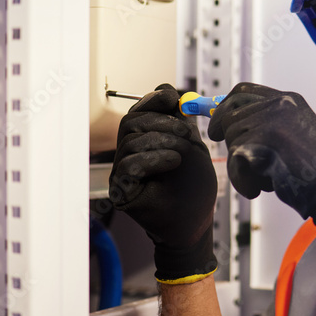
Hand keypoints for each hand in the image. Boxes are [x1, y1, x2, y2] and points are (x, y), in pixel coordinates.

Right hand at [109, 84, 218, 283]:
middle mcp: (130, 155)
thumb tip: (167, 91)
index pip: (139, 113)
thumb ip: (180, 121)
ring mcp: (123, 172)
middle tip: (184, 132)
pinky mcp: (121, 189)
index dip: (152, 100)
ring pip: (129, 141)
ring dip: (161, 141)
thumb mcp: (193, 148)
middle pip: (130, 122)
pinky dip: (153, 158)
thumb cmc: (194, 190)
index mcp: (145, 142)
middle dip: (159, 121)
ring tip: (181, 155)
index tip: (171, 98)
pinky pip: (128, 164)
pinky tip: (173, 162)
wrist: (194, 224)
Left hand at [207, 83, 315, 248]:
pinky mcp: (263, 142)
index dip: (224, 106)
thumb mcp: (294, 134)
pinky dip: (242, 180)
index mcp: (288, 100)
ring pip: (232, 140)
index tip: (215, 123)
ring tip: (264, 179)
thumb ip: (266, 123)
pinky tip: (260, 189)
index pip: (243, 91)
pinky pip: (235, 161)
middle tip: (227, 150)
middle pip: (230, 113)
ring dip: (240, 165)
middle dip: (224, 133)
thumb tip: (226, 120)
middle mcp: (280, 105)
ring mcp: (272, 121)